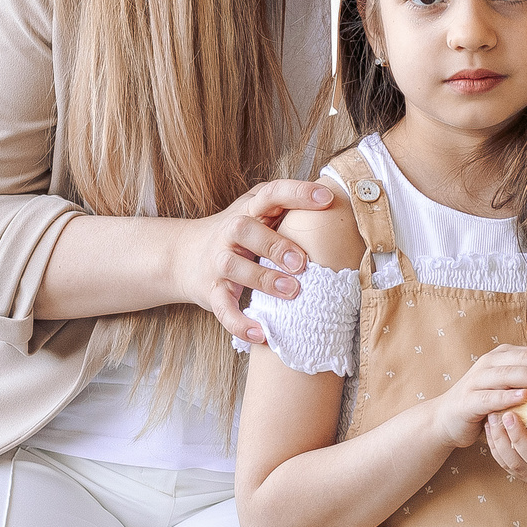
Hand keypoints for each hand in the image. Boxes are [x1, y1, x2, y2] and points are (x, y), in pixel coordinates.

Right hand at [180, 179, 336, 343]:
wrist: (185, 256)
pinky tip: (261, 333)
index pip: (272, 193)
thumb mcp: (258, 214)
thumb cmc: (238, 234)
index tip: (326, 200)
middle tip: (303, 262)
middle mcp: (229, 232)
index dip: (297, 193)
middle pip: (245, 229)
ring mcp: (218, 261)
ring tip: (292, 292)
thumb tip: (341, 208)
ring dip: (263, 279)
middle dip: (275, 244)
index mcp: (249, 209)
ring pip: (233, 266)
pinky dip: (239, 322)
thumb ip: (289, 210)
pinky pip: (222, 308)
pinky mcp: (211, 291)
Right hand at [432, 344, 526, 450]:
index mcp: (502, 357)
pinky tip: (524, 398)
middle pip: (522, 359)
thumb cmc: (486, 405)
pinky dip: (507, 396)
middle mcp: (489, 363)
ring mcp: (476, 380)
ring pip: (507, 374)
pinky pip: (490, 397)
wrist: (446, 420)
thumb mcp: (510, 390)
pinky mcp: (468, 400)